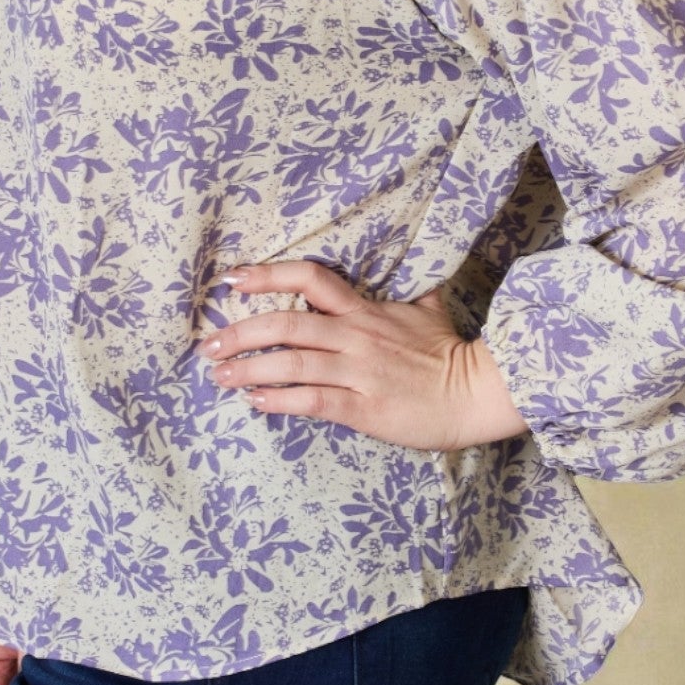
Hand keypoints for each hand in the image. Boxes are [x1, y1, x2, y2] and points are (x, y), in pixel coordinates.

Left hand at [195, 258, 529, 451]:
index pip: (311, 278)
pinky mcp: (364, 408)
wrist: (476, 393)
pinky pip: (313, 401)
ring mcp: (358, 372)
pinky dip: (280, 400)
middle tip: (208, 342)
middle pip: (287, 323)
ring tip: (219, 374)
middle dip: (240, 332)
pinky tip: (256, 401)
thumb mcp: (428, 312)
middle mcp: (356, 336)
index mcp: (365, 310)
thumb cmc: (449, 354)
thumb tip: (409, 277)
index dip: (268, 275)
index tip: (233, 280)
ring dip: (249, 369)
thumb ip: (409, 295)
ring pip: (293, 363)